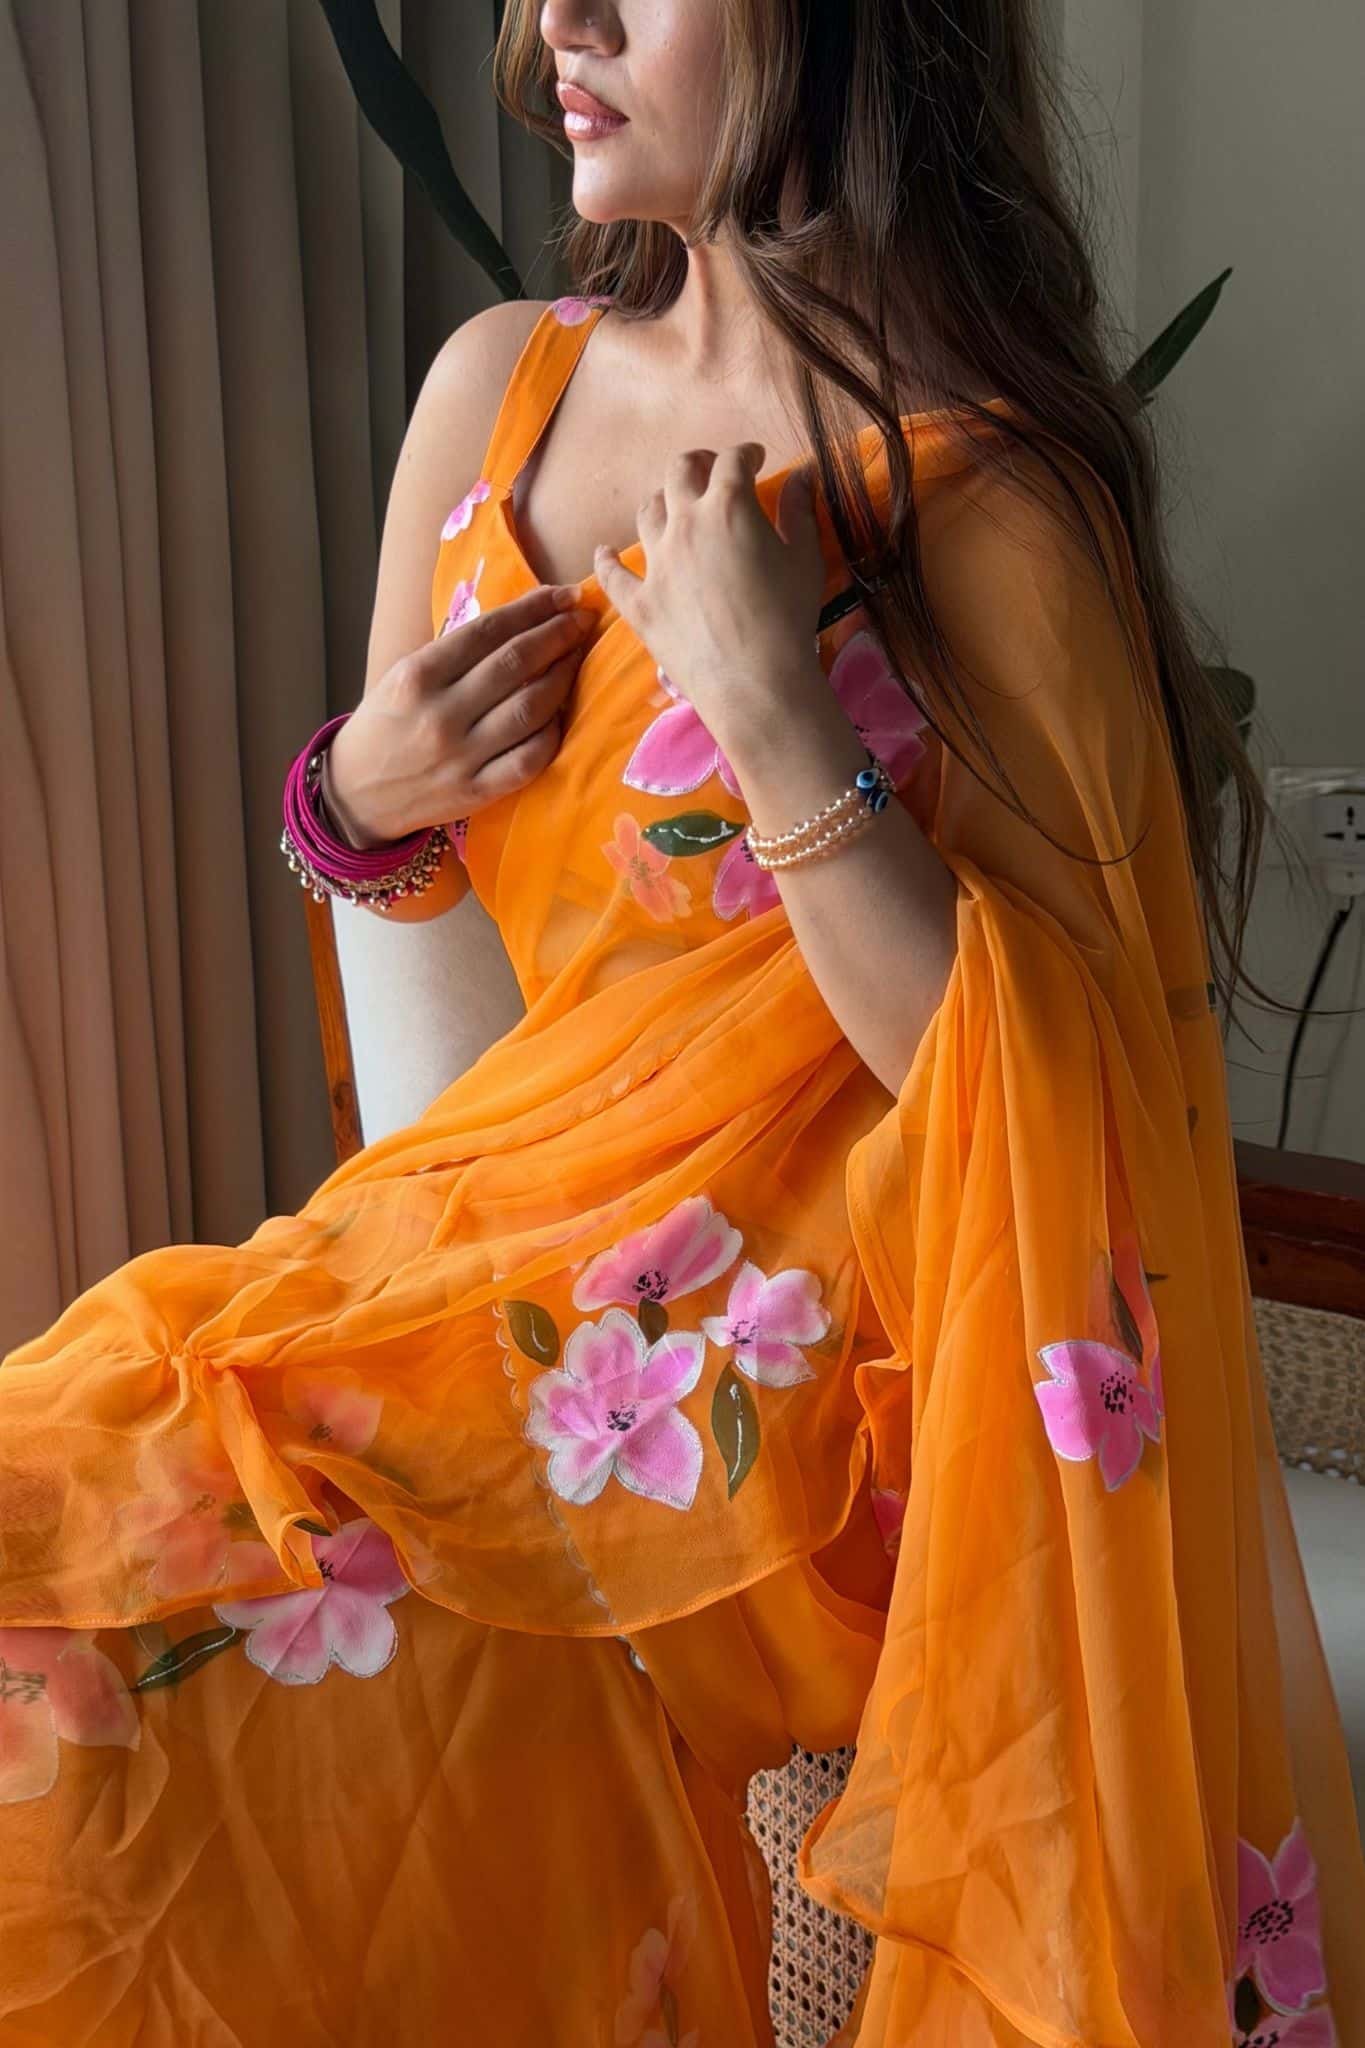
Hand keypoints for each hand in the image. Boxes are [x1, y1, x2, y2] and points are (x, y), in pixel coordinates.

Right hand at [325, 585, 596, 847]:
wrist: (357, 796)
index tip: (563, 594)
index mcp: (418, 676)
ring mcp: (461, 756)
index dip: (533, 608)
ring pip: (530, 709)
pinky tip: (562, 711)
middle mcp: (441, 714)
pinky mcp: (477, 792)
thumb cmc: (385, 726)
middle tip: (582, 618)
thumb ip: (454, 655)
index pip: (488, 631)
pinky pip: (530, 758)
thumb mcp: (404, 677)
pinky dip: (553, 731)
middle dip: (557, 634)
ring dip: (563, 677)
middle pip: (515, 664)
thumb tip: (520, 623)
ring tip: (577, 656)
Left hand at [592, 444, 828, 753]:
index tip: (755, 461)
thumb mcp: (805, 559)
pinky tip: (604, 553)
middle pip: (680, 472)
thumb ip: (800, 511)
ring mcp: (656, 562)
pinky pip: (612, 574)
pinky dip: (607, 560)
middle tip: (710, 470)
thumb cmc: (789, 619)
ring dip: (661, 500)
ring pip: (647, 512)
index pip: (733, 461)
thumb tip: (803, 475)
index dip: (746, 454)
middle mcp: (685, 523)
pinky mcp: (639, 601)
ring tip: (671, 505)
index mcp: (729, 506)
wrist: (754, 682)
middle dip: (697, 463)